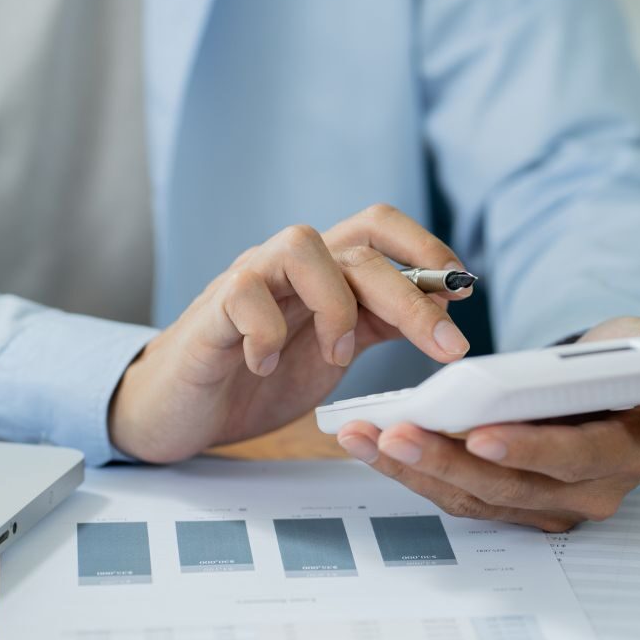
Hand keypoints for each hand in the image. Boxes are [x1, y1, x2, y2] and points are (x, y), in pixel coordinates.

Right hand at [108, 204, 472, 462]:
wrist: (176, 412)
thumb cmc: (252, 380)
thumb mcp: (332, 352)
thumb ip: (375, 323)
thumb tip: (442, 301)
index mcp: (321, 274)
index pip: (377, 227)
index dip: (425, 246)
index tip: (463, 288)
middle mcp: (285, 266)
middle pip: (357, 246)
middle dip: (411, 295)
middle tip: (446, 346)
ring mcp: (246, 282)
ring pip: (301, 245)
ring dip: (335, 305)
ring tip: (336, 356)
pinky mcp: (208, 314)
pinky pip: (244, 295)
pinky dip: (267, 334)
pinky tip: (268, 367)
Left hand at [335, 317, 639, 530]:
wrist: (617, 387)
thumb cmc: (634, 365)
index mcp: (625, 453)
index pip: (573, 457)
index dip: (527, 449)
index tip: (479, 436)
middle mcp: (584, 492)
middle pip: (508, 486)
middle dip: (447, 462)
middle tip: (397, 435)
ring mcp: (543, 503)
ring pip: (472, 496)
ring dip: (413, 469)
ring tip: (365, 437)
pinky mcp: (507, 500)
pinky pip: (454, 491)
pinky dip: (410, 469)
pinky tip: (370, 441)